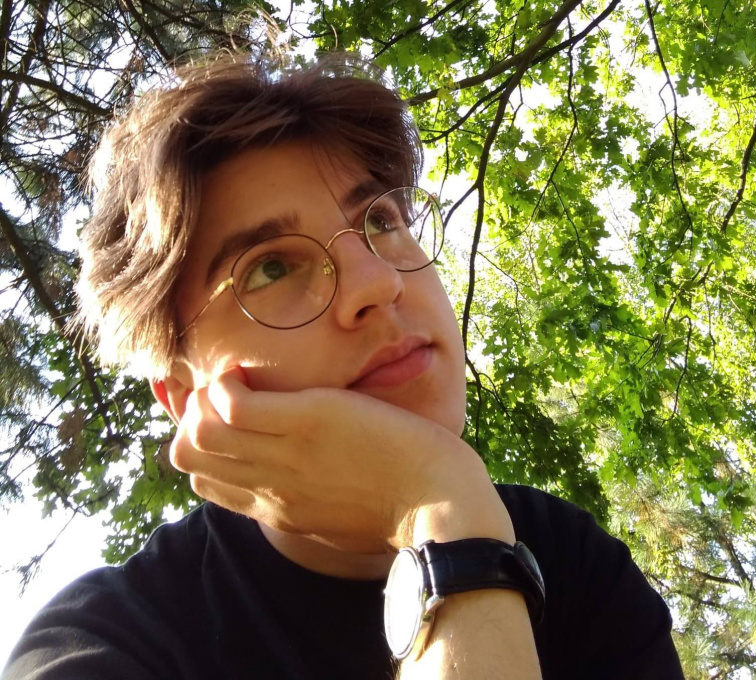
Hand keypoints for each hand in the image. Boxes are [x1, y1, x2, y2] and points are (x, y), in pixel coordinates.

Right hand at [170, 370, 498, 550]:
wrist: (438, 505)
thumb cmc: (401, 503)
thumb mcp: (336, 512)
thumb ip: (306, 496)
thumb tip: (297, 480)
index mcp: (276, 508)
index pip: (203, 480)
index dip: (200, 443)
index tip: (223, 416)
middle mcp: (269, 484)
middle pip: (188, 453)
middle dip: (192, 415)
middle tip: (226, 390)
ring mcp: (284, 452)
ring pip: (199, 429)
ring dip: (205, 395)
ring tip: (236, 377)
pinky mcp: (307, 420)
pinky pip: (234, 401)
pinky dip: (226, 382)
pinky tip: (246, 371)